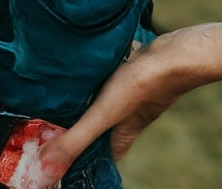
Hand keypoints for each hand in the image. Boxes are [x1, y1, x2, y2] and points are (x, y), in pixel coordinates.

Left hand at [39, 27, 219, 177]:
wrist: (175, 54)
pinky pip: (109, 76)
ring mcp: (131, 93)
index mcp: (120, 136)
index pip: (96, 154)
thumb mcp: (104, 114)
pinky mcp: (132, 71)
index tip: (53, 148)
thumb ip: (76, 139)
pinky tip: (81, 61)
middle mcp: (126, 118)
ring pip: (103, 100)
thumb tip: (46, 168)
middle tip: (49, 114)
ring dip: (85, 96)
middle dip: (76, 123)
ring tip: (59, 88)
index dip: (77, 155)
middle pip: (98, 126)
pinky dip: (96, 73)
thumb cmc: (142, 86)